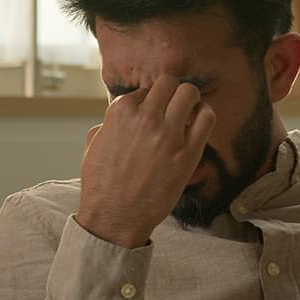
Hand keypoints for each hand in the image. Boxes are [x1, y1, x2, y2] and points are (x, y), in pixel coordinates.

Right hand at [76, 76, 215, 247]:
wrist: (114, 216)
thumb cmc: (101, 184)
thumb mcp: (93, 145)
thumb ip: (107, 124)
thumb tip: (115, 120)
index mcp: (120, 111)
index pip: (145, 89)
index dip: (151, 101)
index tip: (154, 114)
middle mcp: (145, 117)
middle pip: (169, 83)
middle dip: (173, 93)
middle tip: (175, 108)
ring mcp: (168, 134)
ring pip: (190, 93)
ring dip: (191, 100)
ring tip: (188, 114)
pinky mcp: (187, 153)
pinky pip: (207, 118)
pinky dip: (205, 116)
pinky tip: (198, 126)